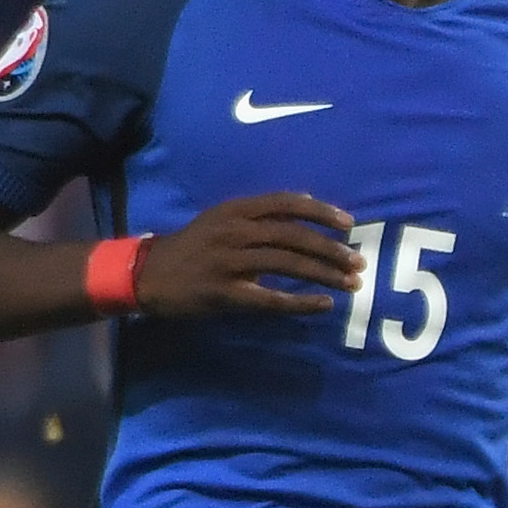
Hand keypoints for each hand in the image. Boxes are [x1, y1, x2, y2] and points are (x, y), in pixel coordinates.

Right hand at [139, 193, 359, 316]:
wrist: (148, 274)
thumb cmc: (193, 246)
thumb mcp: (223, 219)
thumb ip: (261, 213)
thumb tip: (308, 203)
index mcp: (235, 210)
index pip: (285, 203)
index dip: (320, 212)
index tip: (348, 223)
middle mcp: (233, 232)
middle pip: (292, 236)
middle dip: (331, 248)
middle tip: (359, 261)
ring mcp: (228, 263)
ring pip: (287, 264)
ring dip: (324, 274)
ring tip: (351, 283)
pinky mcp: (225, 293)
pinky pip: (271, 299)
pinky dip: (301, 302)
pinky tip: (324, 305)